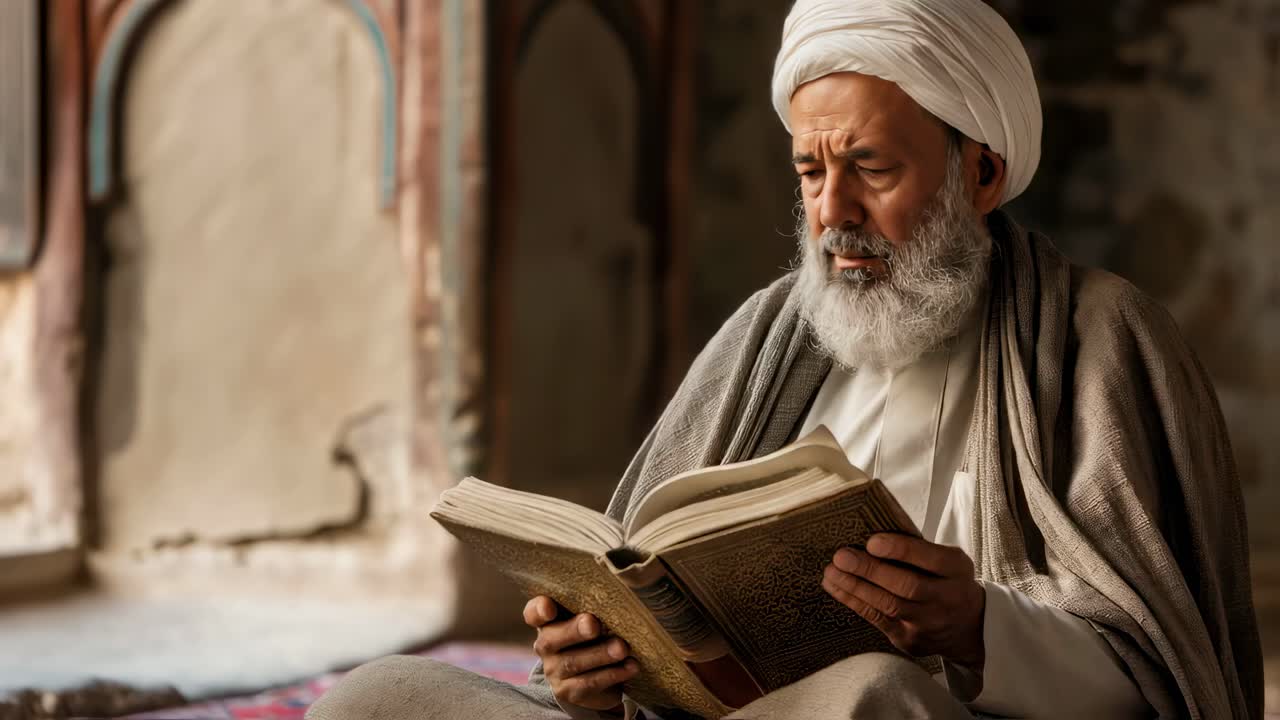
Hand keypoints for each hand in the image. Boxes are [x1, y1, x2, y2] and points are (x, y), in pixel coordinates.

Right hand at [523, 596, 638, 711]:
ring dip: (600, 654)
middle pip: (552, 638)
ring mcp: (555, 671)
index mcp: (548, 622)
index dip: (539, 609)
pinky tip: (631, 666)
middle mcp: (546, 646)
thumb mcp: (590, 620)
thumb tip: (620, 600)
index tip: (549, 608)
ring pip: (573, 663)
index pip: (533, 613)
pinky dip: (612, 674)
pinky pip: (589, 683)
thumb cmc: (593, 637)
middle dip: (574, 630)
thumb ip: (595, 608)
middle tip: (594, 625)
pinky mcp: (569, 692)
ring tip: (622, 648)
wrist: (593, 677)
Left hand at [822, 533, 985, 670]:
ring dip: (855, 587)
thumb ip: (920, 549)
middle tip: (841, 556)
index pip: (931, 559)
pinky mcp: (911, 640)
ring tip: (832, 571)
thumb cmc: (947, 581)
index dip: (901, 550)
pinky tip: (835, 587)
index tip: (872, 541)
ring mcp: (928, 623)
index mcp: (957, 570)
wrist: (969, 628)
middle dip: (870, 571)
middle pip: (907, 586)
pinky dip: (854, 602)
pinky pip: (878, 620)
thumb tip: (871, 533)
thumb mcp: (949, 561)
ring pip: (888, 605)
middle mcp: (946, 598)